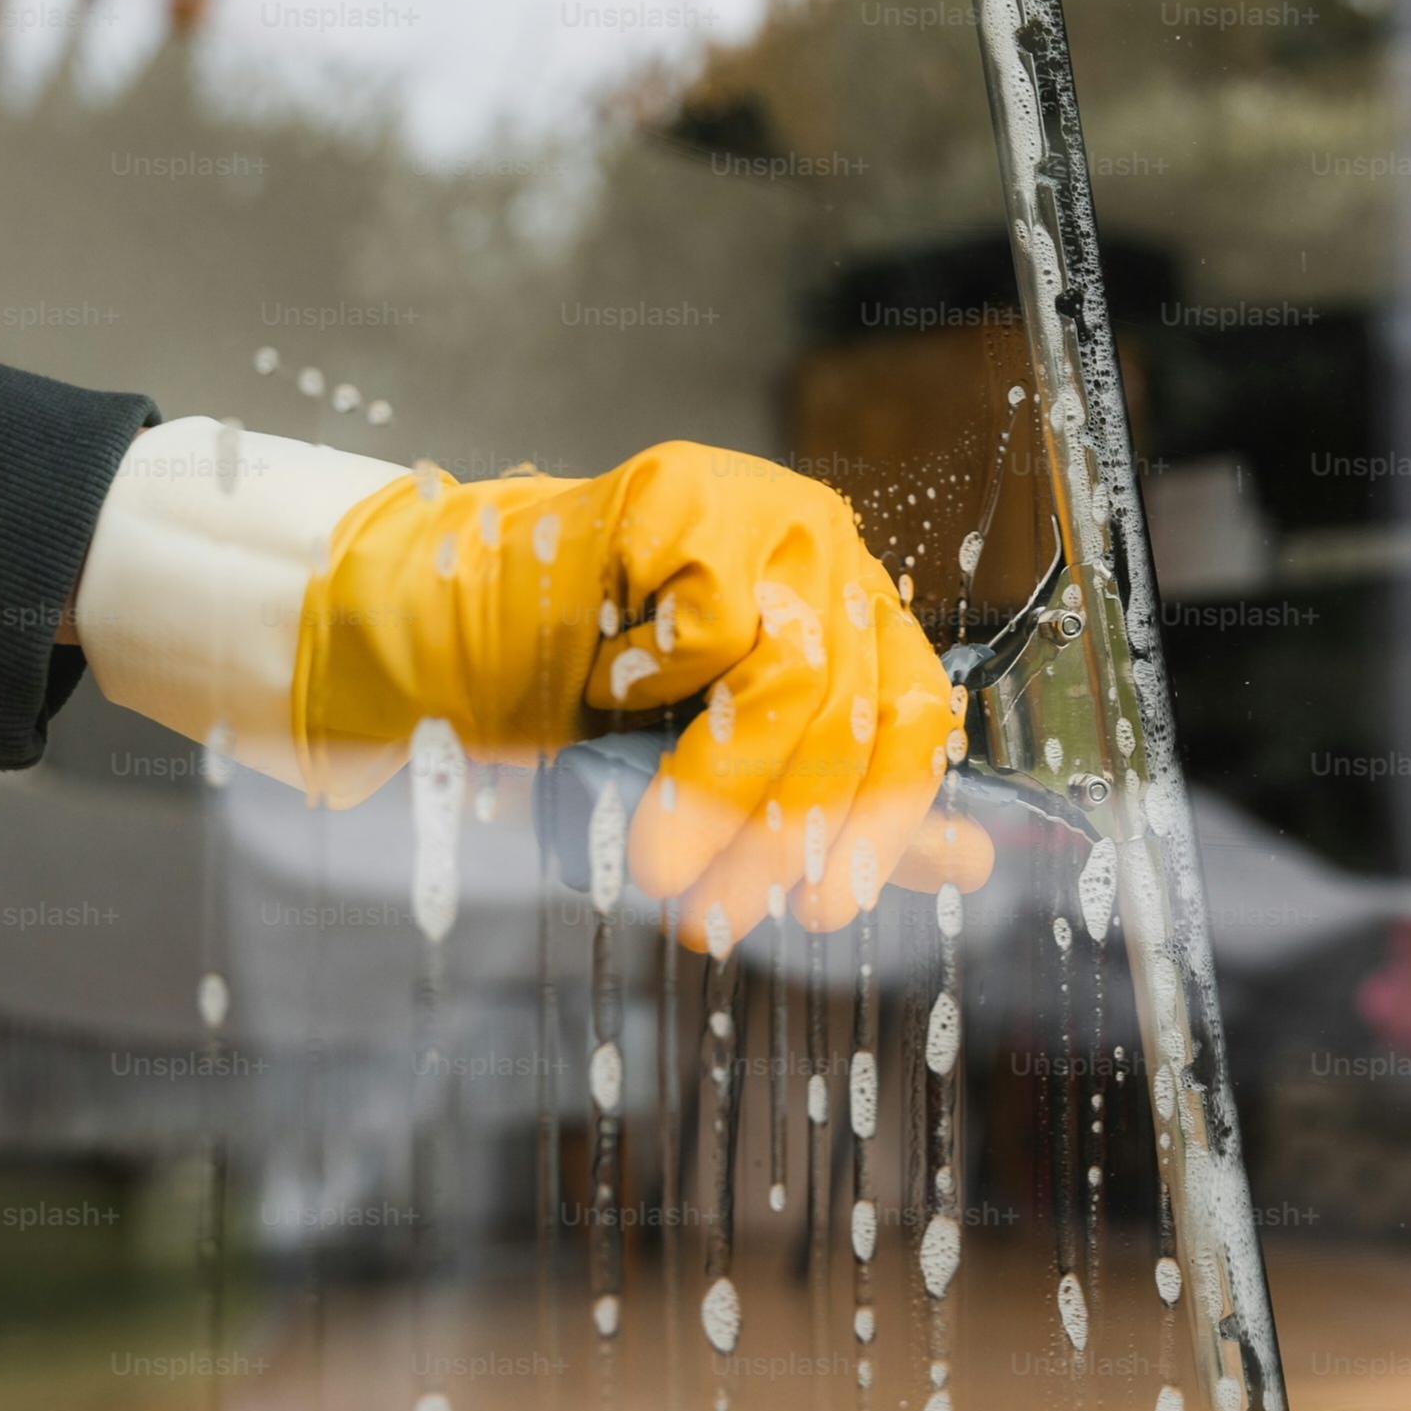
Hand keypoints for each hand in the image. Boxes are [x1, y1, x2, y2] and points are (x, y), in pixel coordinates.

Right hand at [299, 439, 990, 949]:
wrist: (444, 626)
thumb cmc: (576, 702)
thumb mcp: (710, 775)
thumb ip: (834, 808)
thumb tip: (967, 866)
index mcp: (848, 610)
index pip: (918, 711)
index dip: (884, 818)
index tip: (827, 906)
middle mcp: (823, 551)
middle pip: (859, 707)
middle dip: (787, 833)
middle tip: (719, 916)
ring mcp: (761, 511)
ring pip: (797, 679)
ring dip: (726, 795)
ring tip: (661, 863)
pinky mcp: (690, 495)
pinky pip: (715, 628)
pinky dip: (663, 690)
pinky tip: (609, 700)